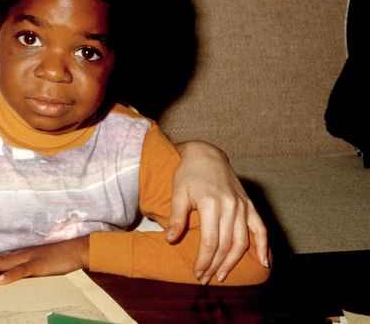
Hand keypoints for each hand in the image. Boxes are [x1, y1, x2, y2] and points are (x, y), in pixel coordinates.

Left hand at [0, 236, 89, 283]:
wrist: (77, 250)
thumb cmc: (59, 259)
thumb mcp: (40, 265)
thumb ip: (28, 271)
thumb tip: (15, 280)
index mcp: (21, 255)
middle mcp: (22, 254)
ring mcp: (30, 258)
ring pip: (4, 263)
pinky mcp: (39, 264)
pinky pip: (22, 270)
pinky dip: (10, 275)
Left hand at [169, 140, 269, 283]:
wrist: (206, 155)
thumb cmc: (188, 174)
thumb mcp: (178, 192)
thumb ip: (177, 217)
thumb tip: (170, 240)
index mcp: (211, 204)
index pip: (211, 241)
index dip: (204, 260)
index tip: (197, 272)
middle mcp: (230, 206)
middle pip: (226, 245)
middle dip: (215, 265)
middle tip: (205, 279)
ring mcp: (243, 206)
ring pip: (242, 241)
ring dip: (233, 262)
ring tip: (222, 275)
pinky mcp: (250, 205)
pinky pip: (260, 228)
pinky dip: (263, 246)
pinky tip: (264, 262)